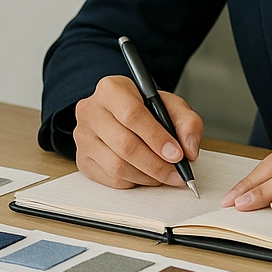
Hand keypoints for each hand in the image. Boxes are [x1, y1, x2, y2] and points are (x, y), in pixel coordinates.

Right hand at [74, 75, 202, 188]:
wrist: (119, 115)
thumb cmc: (145, 108)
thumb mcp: (171, 105)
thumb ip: (187, 122)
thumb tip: (189, 150)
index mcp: (111, 89)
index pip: (132, 115)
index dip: (157, 138)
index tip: (177, 154)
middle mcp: (91, 111)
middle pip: (124, 145)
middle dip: (156, 164)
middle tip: (176, 173)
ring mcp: (83, 137)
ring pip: (117, 166)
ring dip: (147, 176)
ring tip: (164, 175)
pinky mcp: (82, 159)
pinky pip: (111, 179)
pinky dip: (134, 182)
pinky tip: (146, 175)